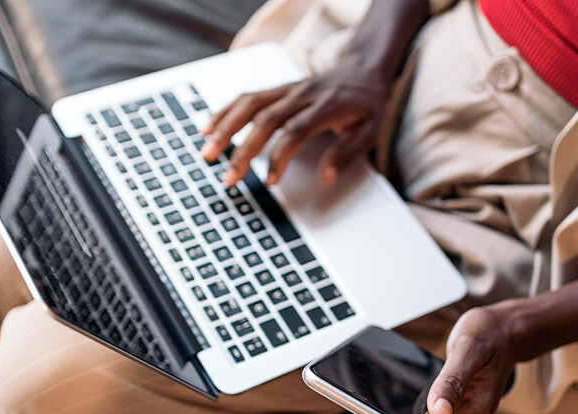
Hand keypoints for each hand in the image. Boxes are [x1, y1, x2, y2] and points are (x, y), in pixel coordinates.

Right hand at [201, 66, 387, 185]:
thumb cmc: (366, 103)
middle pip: (265, 120)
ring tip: (207, 152)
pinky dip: (225, 110)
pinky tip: (208, 126)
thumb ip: (347, 153)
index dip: (279, 157)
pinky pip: (246, 96)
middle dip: (243, 150)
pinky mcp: (277, 88)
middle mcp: (301, 95)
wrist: (363, 68)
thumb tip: (326, 178)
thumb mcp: (369, 130)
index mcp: (325, 107)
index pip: (295, 132)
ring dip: (225, 128)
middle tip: (229, 176)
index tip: (270, 181)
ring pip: (249, 104)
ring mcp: (286, 89)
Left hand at [415, 306, 515, 413]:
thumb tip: (439, 413)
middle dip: (417, 408)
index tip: (407, 389)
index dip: (411, 412)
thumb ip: (452, 382)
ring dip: (421, 406)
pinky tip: (432, 387)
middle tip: (425, 376)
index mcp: (478, 411)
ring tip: (432, 379)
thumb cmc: (488, 337)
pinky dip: (426, 406)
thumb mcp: (468, 349)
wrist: (503, 334)